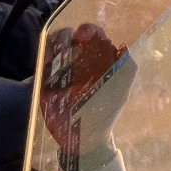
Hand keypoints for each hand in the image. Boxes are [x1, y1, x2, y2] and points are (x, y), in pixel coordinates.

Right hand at [39, 23, 134, 152]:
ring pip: (56, 43)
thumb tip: (124, 47)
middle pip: (72, 35)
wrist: (84, 138)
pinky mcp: (48, 77)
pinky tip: (48, 62)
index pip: (94, 35)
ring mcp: (63, 67)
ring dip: (55, 44)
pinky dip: (45, 55)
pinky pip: (44, 59)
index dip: (89, 31)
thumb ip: (126, 69)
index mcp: (100, 58)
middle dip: (68, 36)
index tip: (83, 36)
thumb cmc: (103, 112)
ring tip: (53, 57)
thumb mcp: (120, 90)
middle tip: (69, 44)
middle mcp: (81, 58)